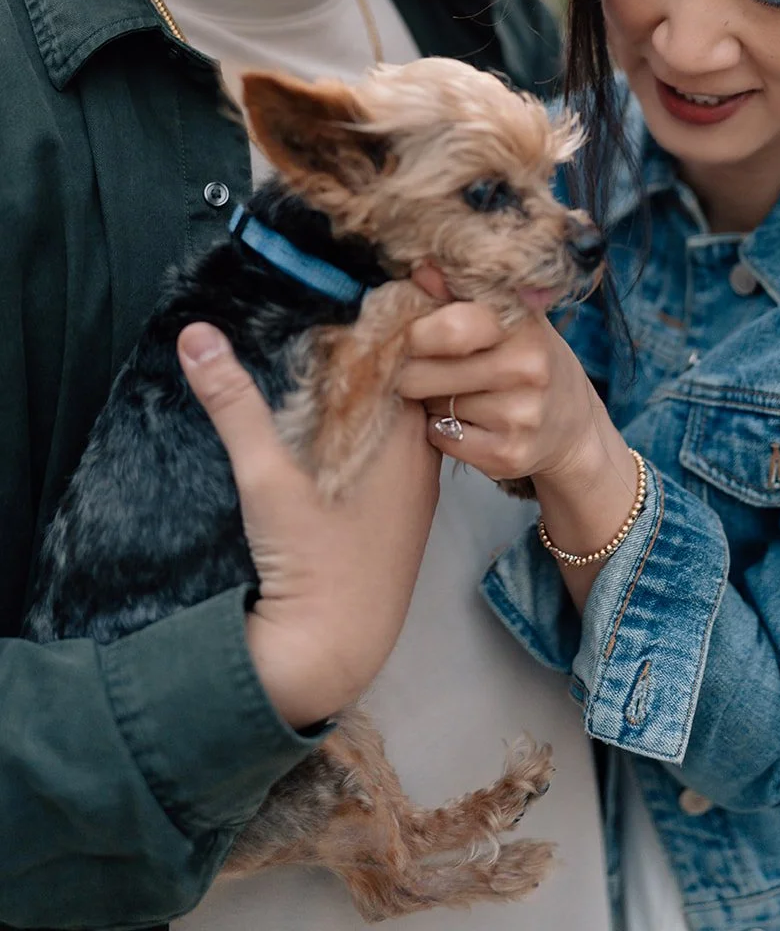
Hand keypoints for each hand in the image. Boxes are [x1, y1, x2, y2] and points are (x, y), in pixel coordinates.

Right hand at [178, 323, 440, 729]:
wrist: (334, 649)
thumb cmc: (312, 559)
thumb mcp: (266, 474)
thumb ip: (233, 402)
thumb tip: (196, 336)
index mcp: (408, 437)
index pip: (413, 355)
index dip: (387, 319)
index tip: (352, 290)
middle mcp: (424, 458)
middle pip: (410, 383)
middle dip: (378, 350)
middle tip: (334, 314)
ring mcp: (417, 488)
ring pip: (404, 419)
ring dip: (374, 392)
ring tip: (332, 356)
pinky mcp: (401, 514)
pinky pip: (396, 452)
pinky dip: (372, 429)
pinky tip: (337, 423)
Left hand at [396, 302, 606, 487]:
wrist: (573, 428)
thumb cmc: (528, 361)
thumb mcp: (508, 319)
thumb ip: (461, 294)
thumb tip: (420, 268)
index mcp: (523, 324)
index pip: (448, 328)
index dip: (413, 332)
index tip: (405, 334)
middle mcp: (528, 368)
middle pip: (424, 373)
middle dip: (408, 371)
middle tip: (418, 367)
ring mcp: (520, 415)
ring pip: (431, 406)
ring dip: (429, 401)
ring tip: (453, 392)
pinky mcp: (509, 455)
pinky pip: (440, 439)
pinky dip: (440, 431)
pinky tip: (464, 421)